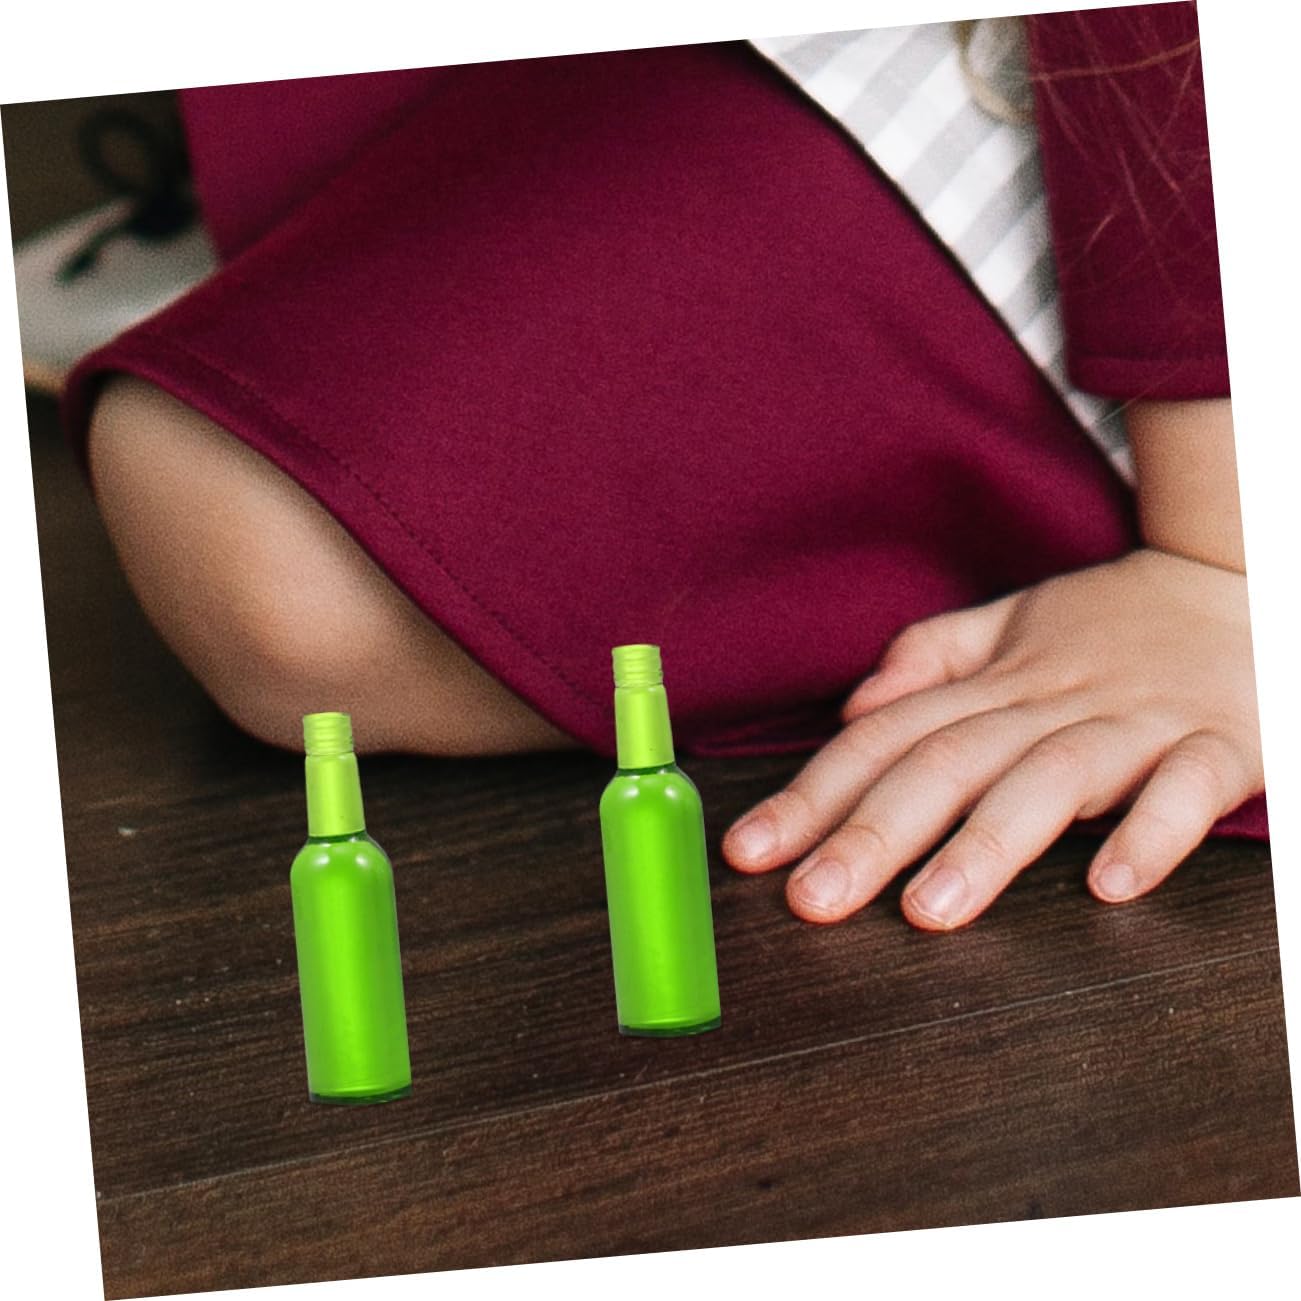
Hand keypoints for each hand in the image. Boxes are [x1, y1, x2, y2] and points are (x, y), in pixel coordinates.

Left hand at [721, 548, 1261, 928]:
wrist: (1242, 576)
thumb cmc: (1111, 622)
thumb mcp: (1012, 621)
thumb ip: (931, 659)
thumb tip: (852, 708)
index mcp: (996, 680)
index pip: (886, 736)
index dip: (813, 793)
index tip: (750, 851)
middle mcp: (1052, 700)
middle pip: (948, 763)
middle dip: (873, 833)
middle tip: (812, 901)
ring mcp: (1137, 722)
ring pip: (1051, 778)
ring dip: (988, 844)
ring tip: (928, 911)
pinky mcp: (1221, 743)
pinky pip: (1186, 788)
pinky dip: (1151, 833)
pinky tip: (1108, 886)